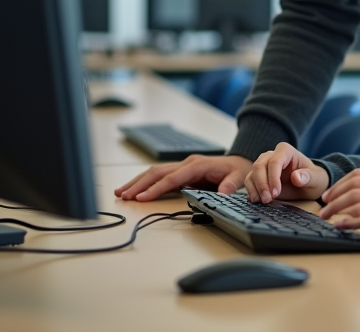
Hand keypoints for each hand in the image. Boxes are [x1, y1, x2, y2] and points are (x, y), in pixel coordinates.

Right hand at [113, 155, 250, 201]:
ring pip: (155, 172)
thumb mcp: (238, 177)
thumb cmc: (237, 170)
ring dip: (137, 182)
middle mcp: (186, 163)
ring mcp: (182, 166)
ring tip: (121, 192)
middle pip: (158, 172)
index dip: (156, 188)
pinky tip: (134, 190)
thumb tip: (221, 194)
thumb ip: (229, 185)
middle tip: (123, 196)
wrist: (239, 162)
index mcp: (197, 165)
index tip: (141, 198)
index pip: (172, 178)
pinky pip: (160, 176)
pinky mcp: (181, 172)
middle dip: (139, 184)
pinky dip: (145, 183)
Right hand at [243, 143, 328, 203]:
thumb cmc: (314, 179)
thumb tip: (296, 177)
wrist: (309, 185)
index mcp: (286, 151)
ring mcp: (264, 165)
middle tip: (268, 200)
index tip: (276, 193)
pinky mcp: (259, 176)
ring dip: (255, 188)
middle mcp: (272, 155)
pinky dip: (251, 191)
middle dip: (262, 184)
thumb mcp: (317, 179)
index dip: (273, 177)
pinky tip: (256, 200)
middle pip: (260, 166)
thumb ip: (308, 177)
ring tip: (263, 202)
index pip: (275, 161)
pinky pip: (250, 181)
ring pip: (253, 173)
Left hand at [318, 168, 359, 242]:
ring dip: (335, 206)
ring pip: (353, 196)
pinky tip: (339, 224)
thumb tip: (355, 208)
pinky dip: (346, 217)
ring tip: (326, 216)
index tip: (329, 194)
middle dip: (334, 194)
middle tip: (323, 205)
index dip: (340, 184)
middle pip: (353, 183)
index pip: (358, 174)